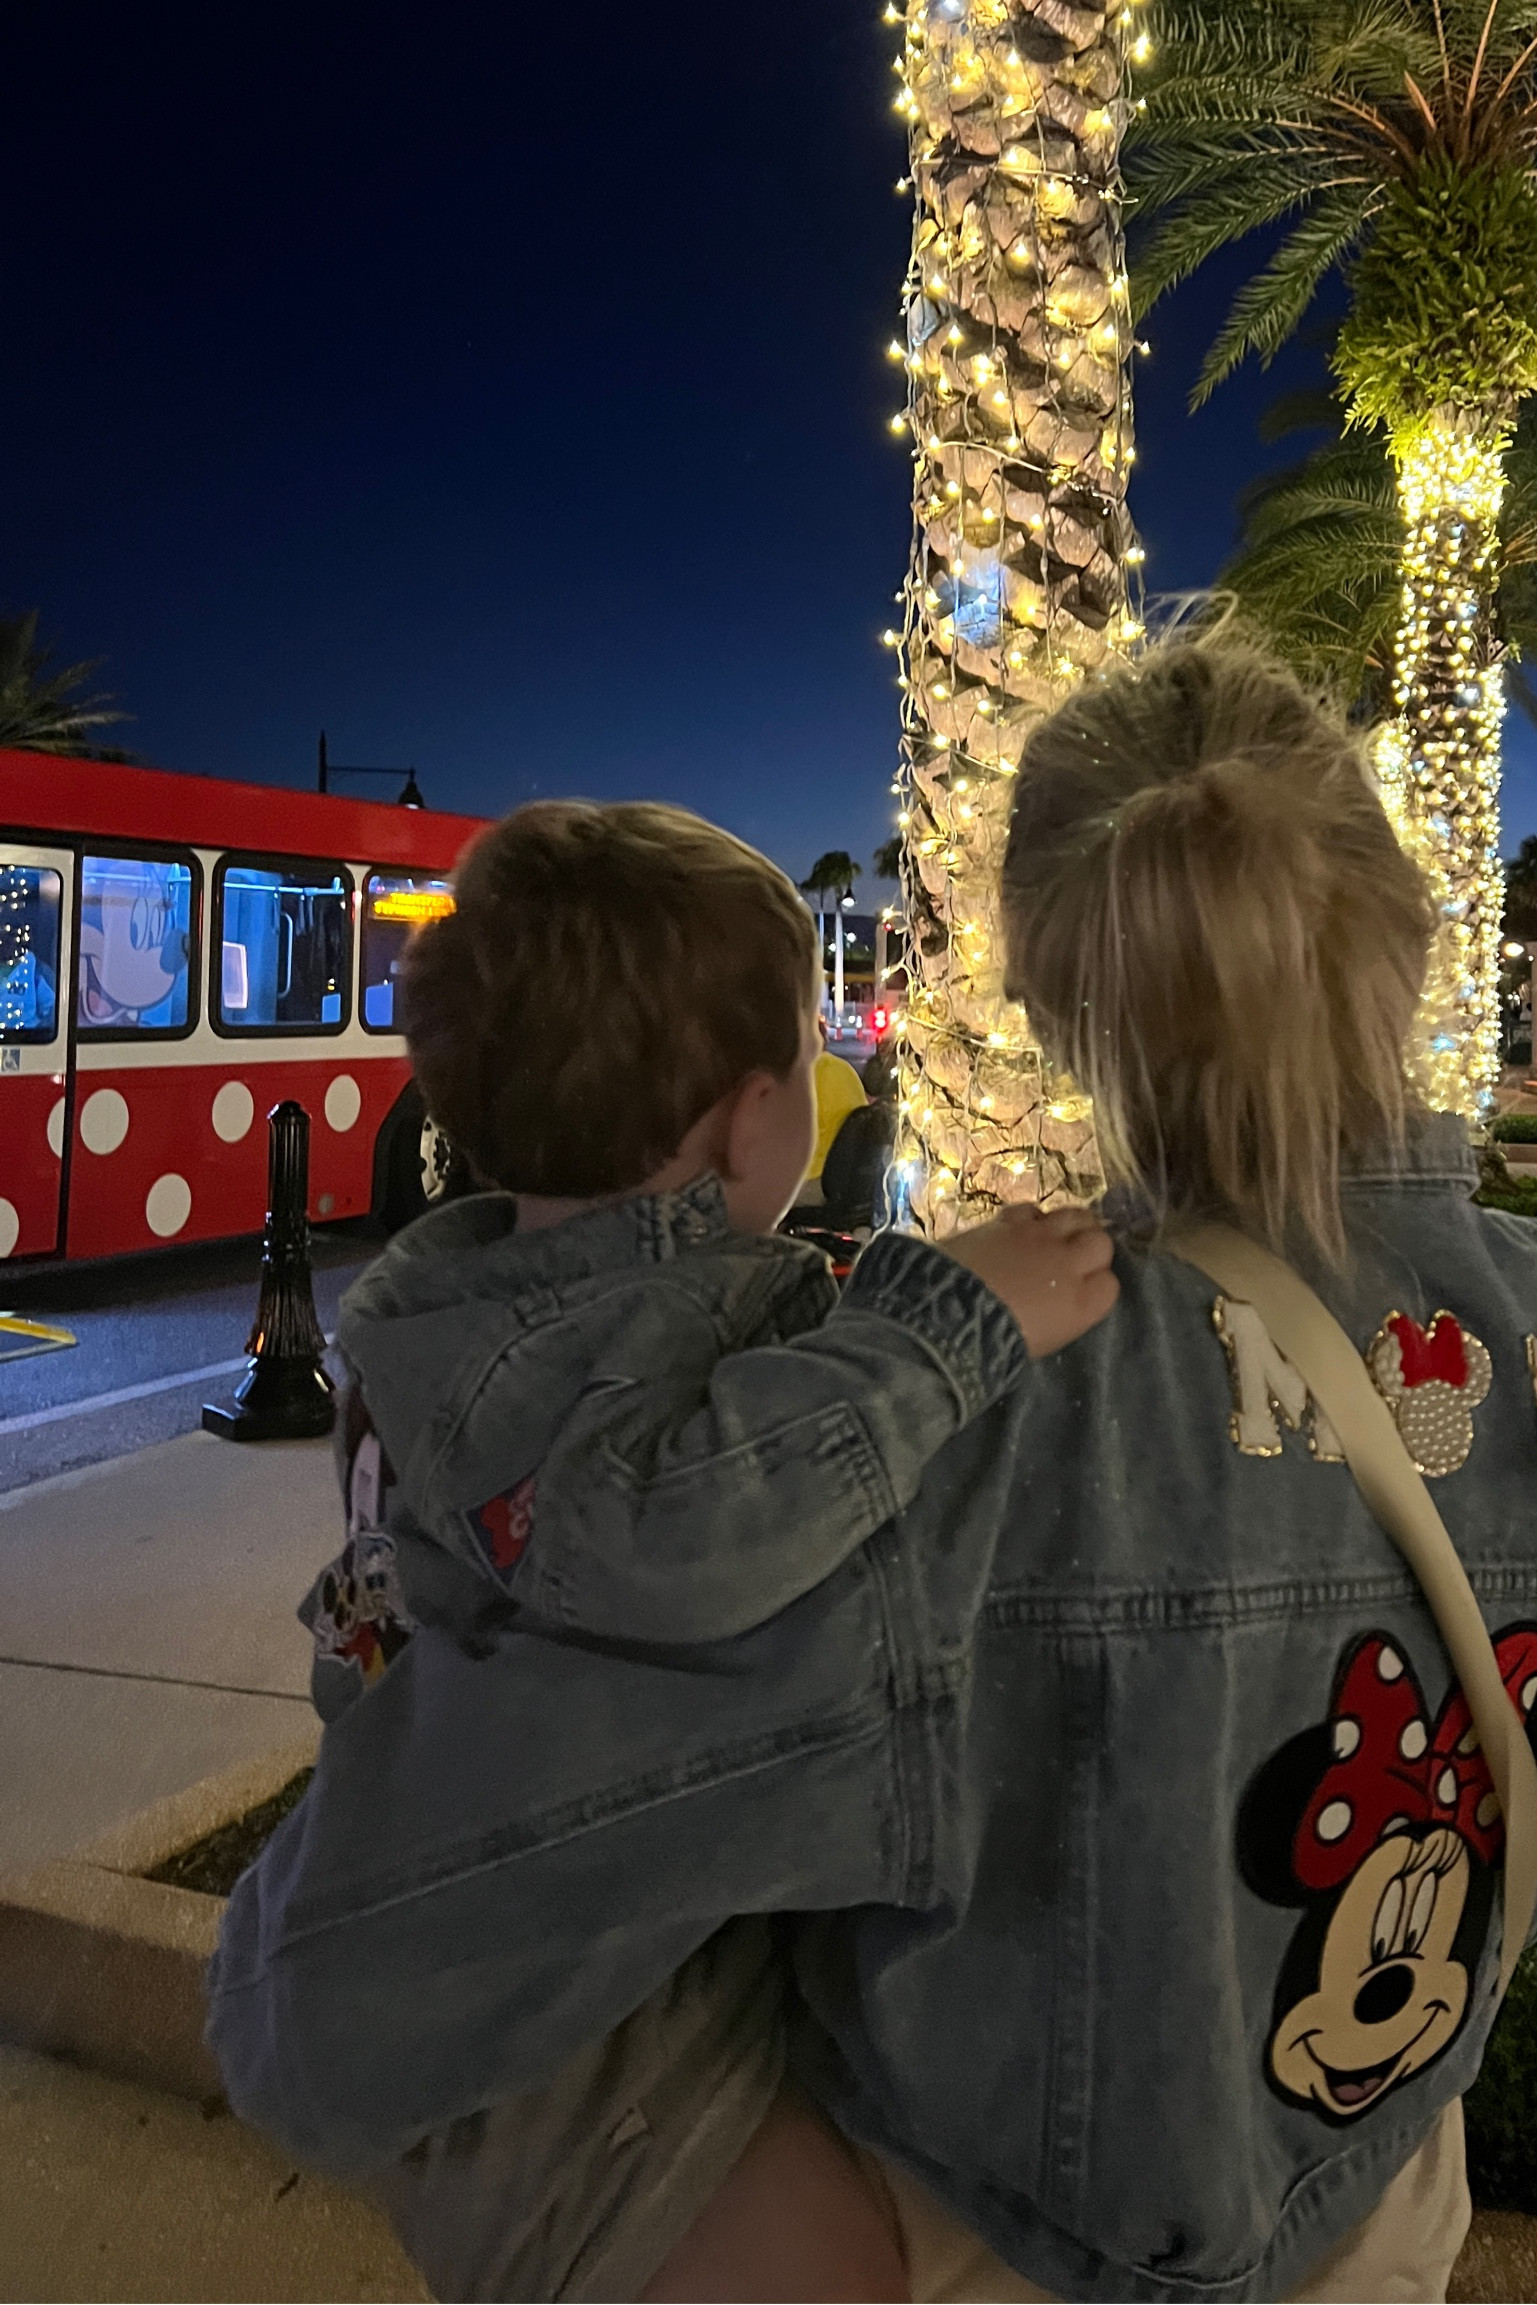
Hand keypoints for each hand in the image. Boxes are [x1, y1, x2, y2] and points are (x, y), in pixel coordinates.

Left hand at [939, 1204, 1117, 1358]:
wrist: (951, 1312)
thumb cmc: (996, 1344)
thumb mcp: (1041, 1341)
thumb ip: (1060, 1317)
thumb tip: (1056, 1306)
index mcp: (1082, 1303)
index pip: (1109, 1285)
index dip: (1097, 1286)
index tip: (1084, 1292)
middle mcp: (1068, 1264)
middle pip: (1100, 1242)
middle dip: (1092, 1249)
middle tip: (1074, 1259)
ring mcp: (1040, 1237)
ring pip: (1076, 1215)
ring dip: (1071, 1225)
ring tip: (1058, 1236)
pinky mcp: (1008, 1221)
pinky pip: (1034, 1209)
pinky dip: (1032, 1218)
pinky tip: (1022, 1229)